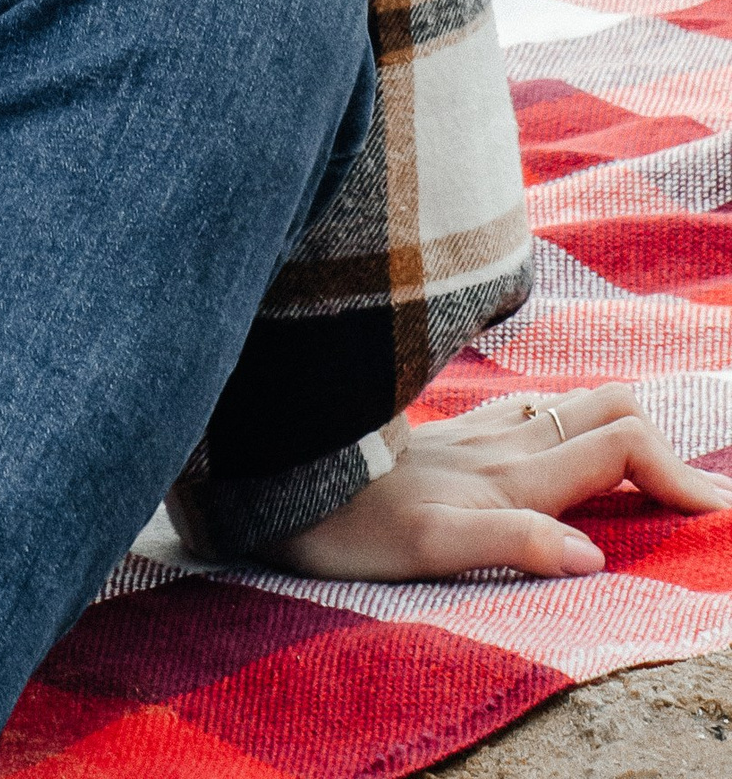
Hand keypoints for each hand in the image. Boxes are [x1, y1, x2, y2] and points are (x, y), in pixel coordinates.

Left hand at [273, 391, 731, 580]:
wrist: (275, 477)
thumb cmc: (349, 526)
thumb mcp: (429, 548)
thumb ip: (511, 543)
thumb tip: (593, 557)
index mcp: (513, 473)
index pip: (623, 444)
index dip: (679, 473)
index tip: (712, 515)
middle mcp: (502, 442)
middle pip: (611, 410)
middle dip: (667, 445)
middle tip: (699, 501)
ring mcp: (475, 432)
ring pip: (574, 407)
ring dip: (627, 433)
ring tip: (657, 479)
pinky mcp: (450, 433)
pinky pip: (533, 414)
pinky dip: (577, 429)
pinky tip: (570, 449)